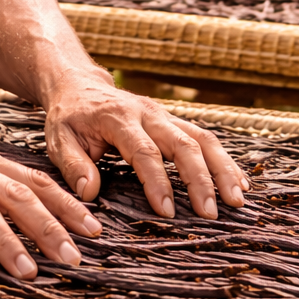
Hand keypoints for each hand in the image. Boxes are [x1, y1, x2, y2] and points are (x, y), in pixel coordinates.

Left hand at [42, 77, 248, 220]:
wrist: (79, 85)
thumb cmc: (69, 117)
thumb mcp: (57, 138)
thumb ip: (73, 164)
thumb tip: (90, 192)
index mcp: (118, 118)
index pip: (144, 151)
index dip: (157, 181)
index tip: (167, 211)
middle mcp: (148, 113)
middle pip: (183, 144)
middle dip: (201, 179)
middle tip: (211, 213)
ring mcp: (165, 115)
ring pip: (203, 138)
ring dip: (223, 169)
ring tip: (238, 200)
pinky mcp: (174, 121)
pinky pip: (206, 138)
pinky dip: (225, 160)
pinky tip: (241, 182)